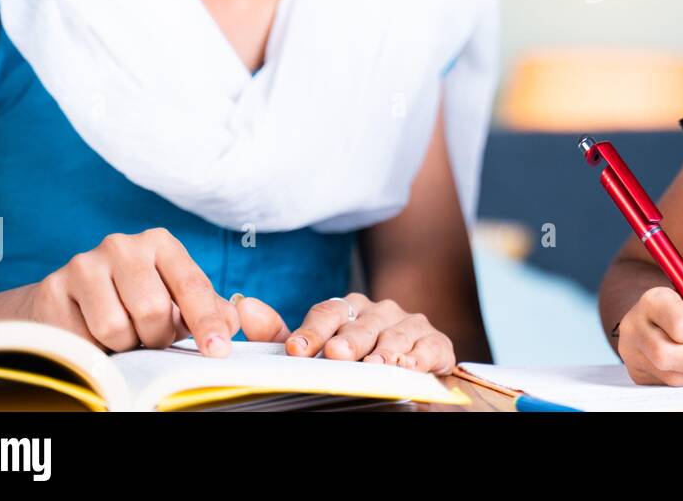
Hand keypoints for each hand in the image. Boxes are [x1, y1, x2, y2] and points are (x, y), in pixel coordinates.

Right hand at [24, 227, 239, 356]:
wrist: (66, 301)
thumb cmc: (133, 302)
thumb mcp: (175, 302)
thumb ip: (208, 310)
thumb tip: (235, 321)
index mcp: (160, 244)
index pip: (192, 287)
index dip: (207, 322)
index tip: (219, 351)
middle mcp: (122, 245)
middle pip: (153, 311)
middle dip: (155, 337)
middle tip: (148, 336)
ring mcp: (84, 263)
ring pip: (116, 327)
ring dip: (123, 345)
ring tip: (121, 334)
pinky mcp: (51, 289)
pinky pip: (81, 338)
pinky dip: (92, 348)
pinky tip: (90, 335)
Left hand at [233, 292, 456, 373]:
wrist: (409, 374)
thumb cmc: (356, 359)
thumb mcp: (316, 349)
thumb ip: (282, 334)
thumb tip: (246, 307)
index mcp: (348, 308)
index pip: (327, 313)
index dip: (312, 331)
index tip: (297, 349)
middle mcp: (380, 311)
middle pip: (361, 324)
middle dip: (349, 340)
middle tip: (337, 354)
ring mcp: (410, 325)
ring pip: (395, 335)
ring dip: (385, 351)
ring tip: (375, 366)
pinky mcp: (436, 343)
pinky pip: (429, 346)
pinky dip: (420, 356)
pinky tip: (410, 365)